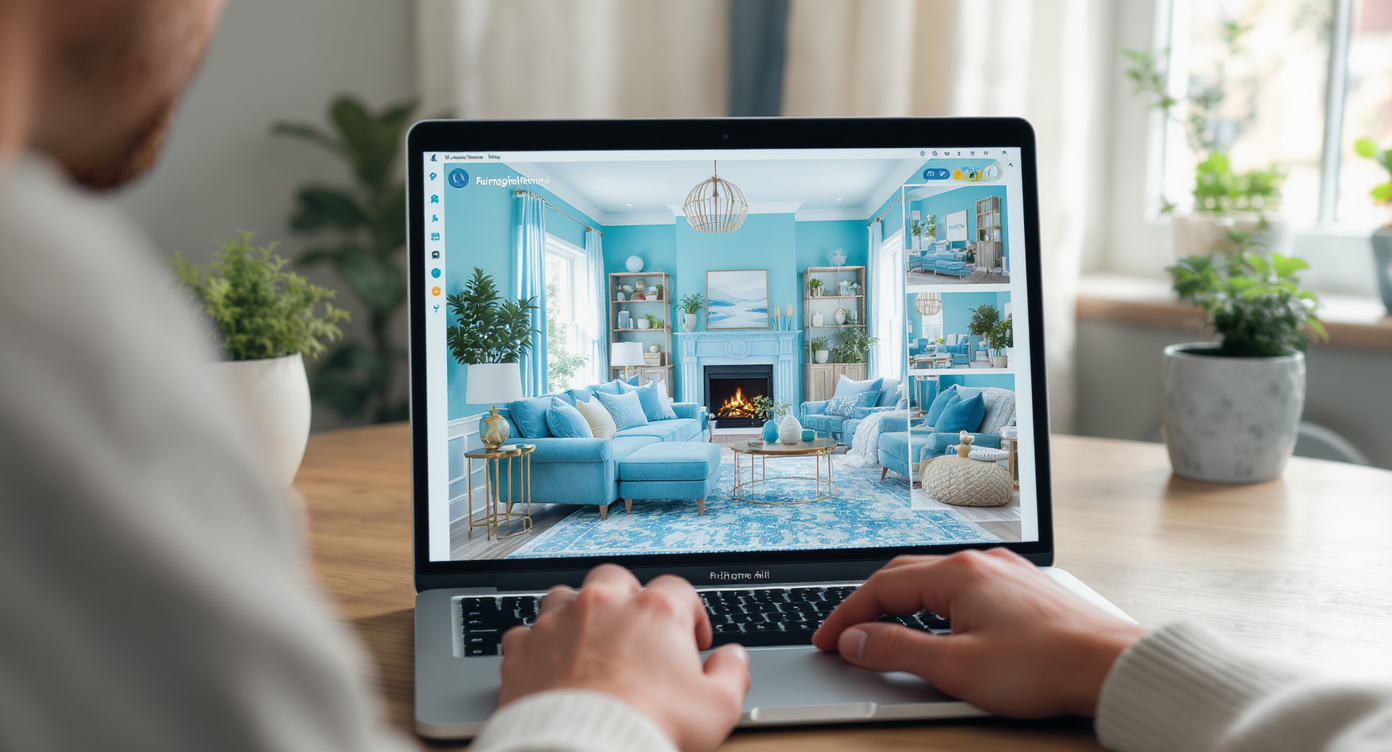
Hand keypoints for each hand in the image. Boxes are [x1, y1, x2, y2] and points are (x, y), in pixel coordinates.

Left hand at [498, 565, 750, 751]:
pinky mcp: (524, 650)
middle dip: (627, 599)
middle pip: (617, 579)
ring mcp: (558, 623)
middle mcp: (603, 605)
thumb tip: (733, 658)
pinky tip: (547, 664)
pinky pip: (525, 633)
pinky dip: (536, 645)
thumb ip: (731, 674)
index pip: (679, 590)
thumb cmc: (646, 727)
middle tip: (636, 632)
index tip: (692, 642)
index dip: (691, 614)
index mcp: (654, 611)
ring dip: (576, 613)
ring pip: (565, 596)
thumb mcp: (716, 709)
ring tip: (587, 641)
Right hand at [813, 549, 1145, 717]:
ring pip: (936, 581)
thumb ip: (896, 651)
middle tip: (844, 635)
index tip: (826, 640)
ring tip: (883, 629)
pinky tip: (941, 624)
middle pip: (904, 576)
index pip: (880, 588)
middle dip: (868, 605)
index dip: (846, 617)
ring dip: (902, 603)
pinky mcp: (1024, 590)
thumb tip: (854, 642)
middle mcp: (978, 563)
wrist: (1111, 665)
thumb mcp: (955, 667)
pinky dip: (936, 606)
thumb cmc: (1042, 667)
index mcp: (956, 574)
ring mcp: (1004, 574)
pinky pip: (965, 589)